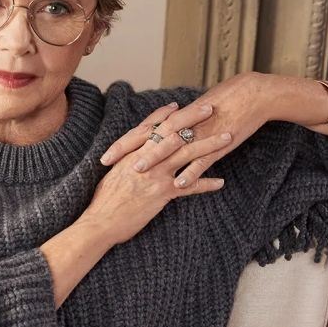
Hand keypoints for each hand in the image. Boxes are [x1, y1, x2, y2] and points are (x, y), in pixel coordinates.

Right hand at [81, 109, 232, 246]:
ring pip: (187, 153)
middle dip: (193, 119)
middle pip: (173, 132)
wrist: (100, 222)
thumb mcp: (113, 175)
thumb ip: (126, 163)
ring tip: (227, 137)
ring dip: (209, 144)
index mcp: (131, 153)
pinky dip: (206, 183)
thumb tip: (135, 159)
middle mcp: (145, 159)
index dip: (165, 115)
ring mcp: (155, 174)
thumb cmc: (104, 201)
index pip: (151, 127)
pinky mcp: (162, 193)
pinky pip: (190, 186)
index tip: (179, 105)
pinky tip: (220, 182)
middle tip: (210, 109)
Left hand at [100, 73, 271, 175]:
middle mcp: (184, 124)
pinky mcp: (218, 143)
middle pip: (150, 138)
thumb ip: (177, 127)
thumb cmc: (224, 101)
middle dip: (128, 151)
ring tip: (138, 171)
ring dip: (156, 159)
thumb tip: (160, 136)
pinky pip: (202, 160)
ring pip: (173, 147)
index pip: (142, 131)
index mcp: (176, 118)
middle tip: (108, 164)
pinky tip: (180, 184)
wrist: (253, 94)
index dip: (123, 144)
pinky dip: (192, 172)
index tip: (105, 156)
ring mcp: (200, 134)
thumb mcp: (195, 114)